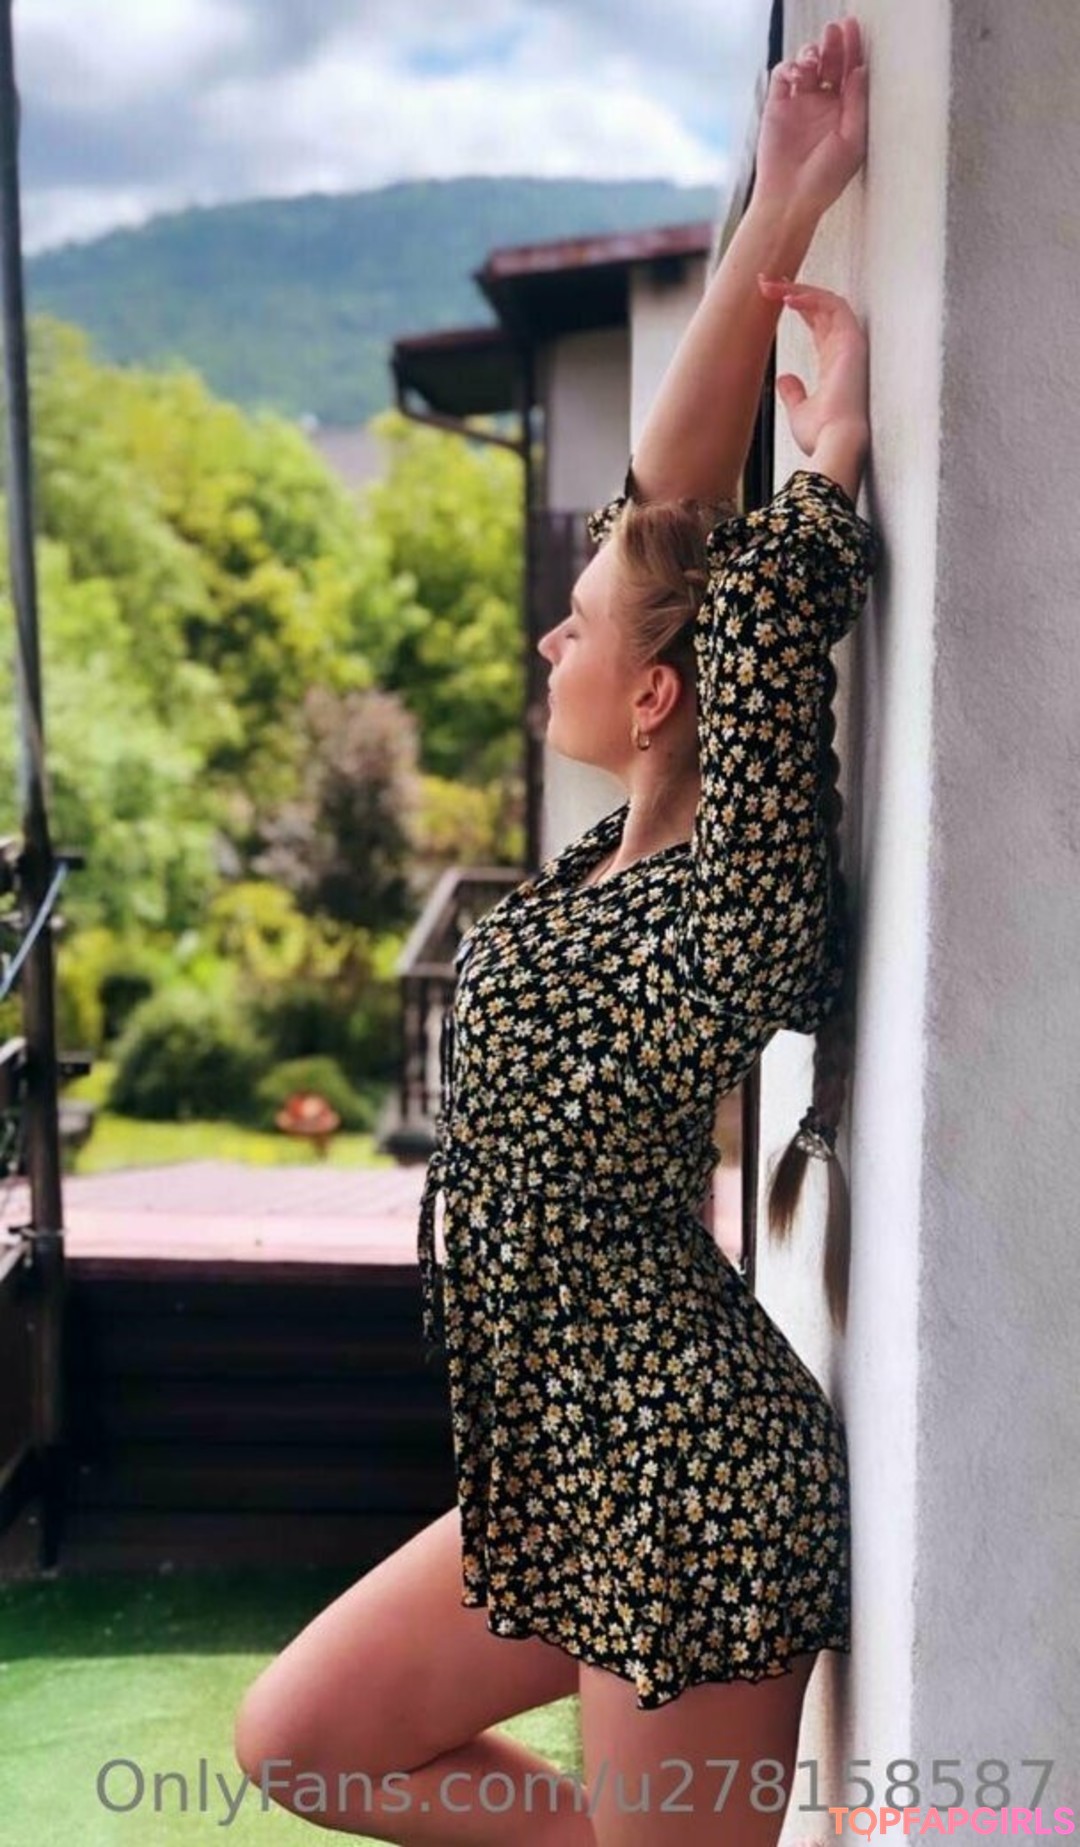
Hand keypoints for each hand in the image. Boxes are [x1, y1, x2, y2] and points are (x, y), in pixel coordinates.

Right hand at [752, 17, 868, 220]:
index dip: (853, 48)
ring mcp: (800, 105)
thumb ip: (857, 103)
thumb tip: (861, 69)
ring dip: (811, 54)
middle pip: (831, 63)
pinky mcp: (777, 108)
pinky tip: (796, 75)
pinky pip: (782, 76)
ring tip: (813, 61)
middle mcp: (824, 105)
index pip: (851, 72)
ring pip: (807, 65)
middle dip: (833, 43)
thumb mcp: (852, 141)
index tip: (853, 28)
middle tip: (834, 30)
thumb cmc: (824, 180)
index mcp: (846, 112)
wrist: (789, 200)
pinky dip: (789, 68)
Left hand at [756, 278, 868, 455]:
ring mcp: (850, 344)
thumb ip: (793, 392)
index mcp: (834, 363)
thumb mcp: (799, 411)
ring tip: (770, 285)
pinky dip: (812, 297)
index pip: (817, 323)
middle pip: (820, 307)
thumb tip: (784, 379)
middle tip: (765, 283)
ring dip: (798, 289)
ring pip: (826, 301)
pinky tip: (788, 296)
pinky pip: (834, 306)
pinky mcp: (851, 342)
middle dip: (792, 290)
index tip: (772, 297)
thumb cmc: (822, 435)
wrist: (835, 444)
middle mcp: (843, 350)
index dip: (797, 306)